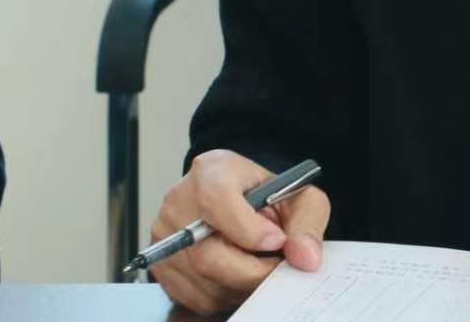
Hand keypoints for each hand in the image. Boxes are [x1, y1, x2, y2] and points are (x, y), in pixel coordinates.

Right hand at [147, 150, 329, 314]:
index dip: (250, 230)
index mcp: (211, 171)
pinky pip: (196, 297)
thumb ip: (306, 222)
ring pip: (204, 282)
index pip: (217, 201)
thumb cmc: (266, 196)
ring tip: (257, 265)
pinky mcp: (162, 266)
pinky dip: (224, 295)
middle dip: (252, 271)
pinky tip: (238, 275)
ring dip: (240, 285)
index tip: (276, 241)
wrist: (239, 200)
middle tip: (275, 266)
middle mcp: (179, 202)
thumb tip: (304, 257)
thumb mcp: (297, 196)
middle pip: (208, 255)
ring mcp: (165, 236)